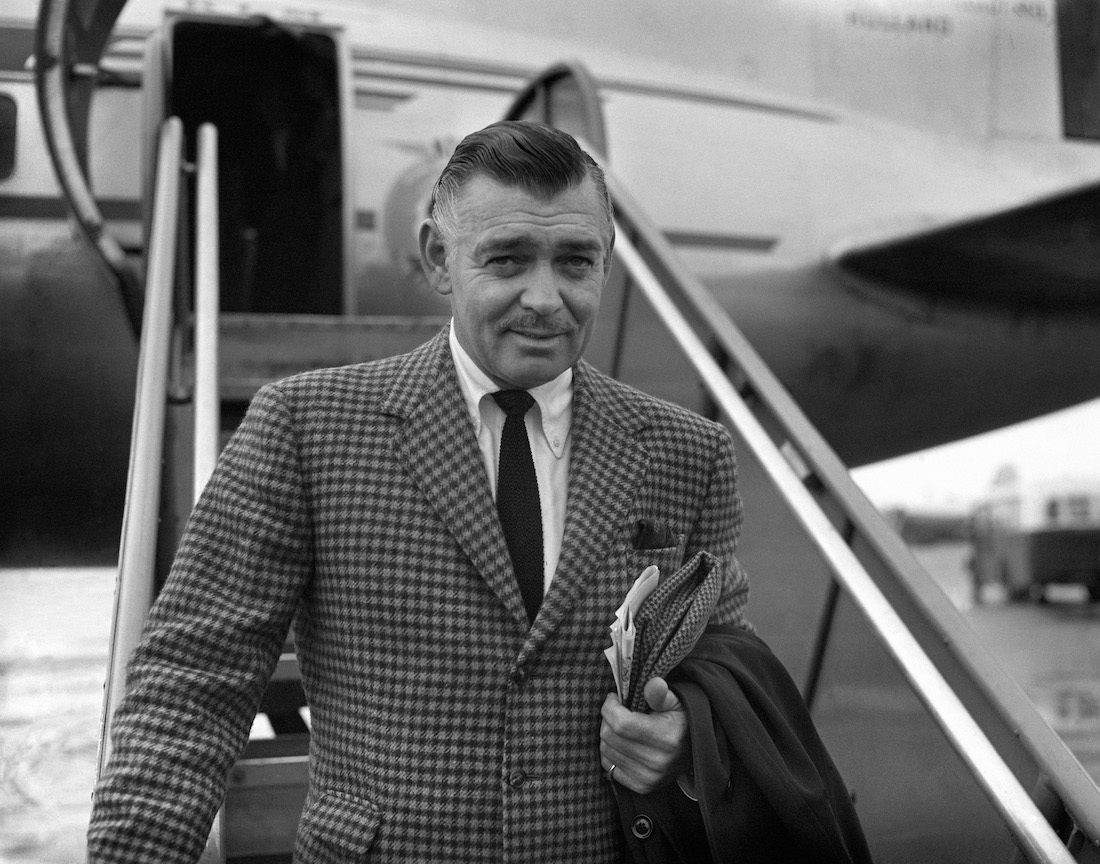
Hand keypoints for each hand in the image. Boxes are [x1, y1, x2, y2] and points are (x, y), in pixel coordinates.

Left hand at [600, 677, 690, 793]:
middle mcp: (656, 762)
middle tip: (616, 710)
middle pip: (609, 736)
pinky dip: (609, 752)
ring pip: (605, 750)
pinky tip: (622, 742)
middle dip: (607, 718)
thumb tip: (654, 683)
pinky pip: (608, 766)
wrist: (695, 750)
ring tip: (620, 726)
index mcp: (666, 738)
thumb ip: (661, 693)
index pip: (621, 723)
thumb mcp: (676, 701)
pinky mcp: (641, 787)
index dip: (610, 706)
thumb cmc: (680, 720)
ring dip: (607, 734)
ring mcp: (648, 778)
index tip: (614, 698)